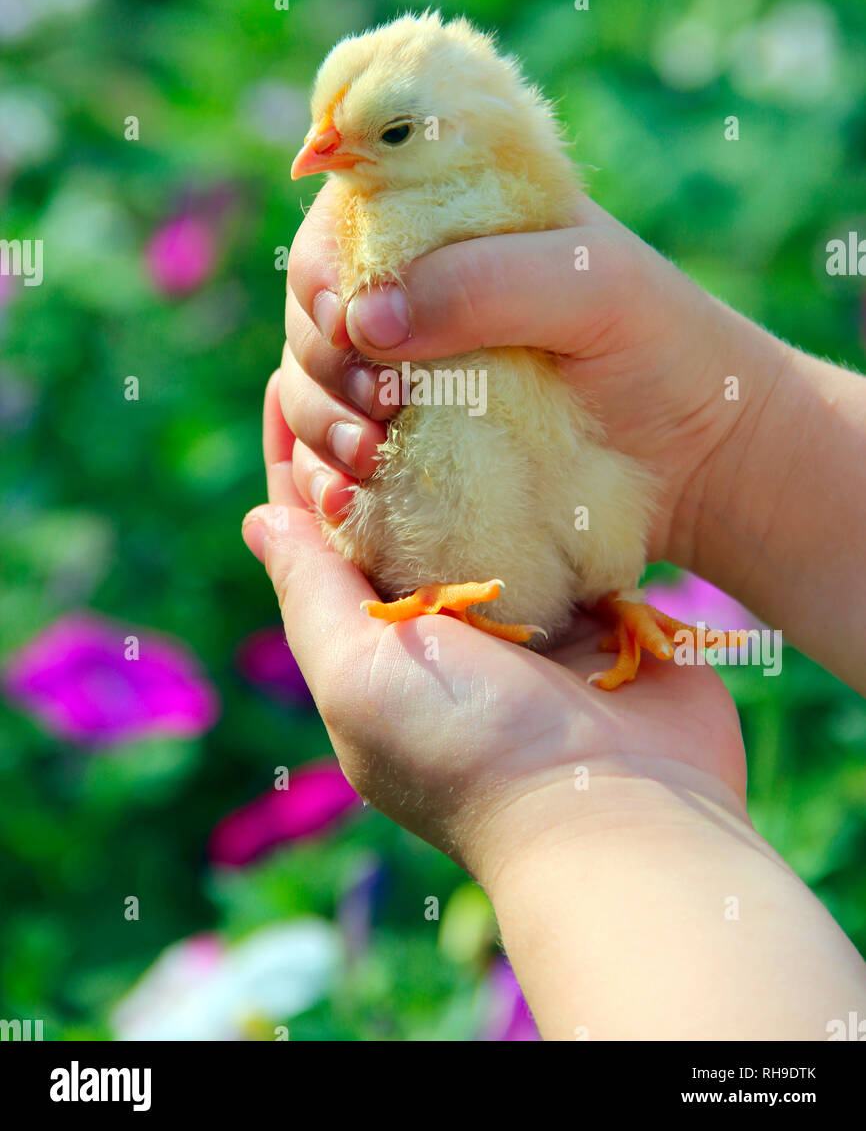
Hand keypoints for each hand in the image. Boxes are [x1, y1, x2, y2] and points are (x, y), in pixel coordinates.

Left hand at [242, 374, 748, 882]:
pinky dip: (549, 467)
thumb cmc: (471, 751)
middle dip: (386, 431)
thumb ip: (311, 595)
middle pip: (402, 506)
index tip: (294, 375)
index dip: (302, 457)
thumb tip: (258, 517)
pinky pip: (564, 520)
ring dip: (469, 437)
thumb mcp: (360, 676)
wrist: (625, 813)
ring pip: (484, 504)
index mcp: (378, 642)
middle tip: (377, 340)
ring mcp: (527, 611)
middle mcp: (446, 623)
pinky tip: (537, 397)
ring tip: (449, 346)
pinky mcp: (597, 601)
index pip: (322, 532)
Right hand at [278, 179, 788, 571]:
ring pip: (306, 388)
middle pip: (312, 314)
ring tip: (370, 458)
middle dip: (320, 358)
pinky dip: (320, 480)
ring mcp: (407, 381)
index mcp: (449, 228)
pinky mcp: (411, 454)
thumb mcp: (593, 286)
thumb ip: (485, 283)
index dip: (321, 269)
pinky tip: (349, 499)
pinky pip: (329, 462)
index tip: (343, 319)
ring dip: (317, 423)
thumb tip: (364, 319)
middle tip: (377, 401)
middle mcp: (415, 300)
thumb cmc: (662, 346)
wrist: (702, 457)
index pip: (344, 225)